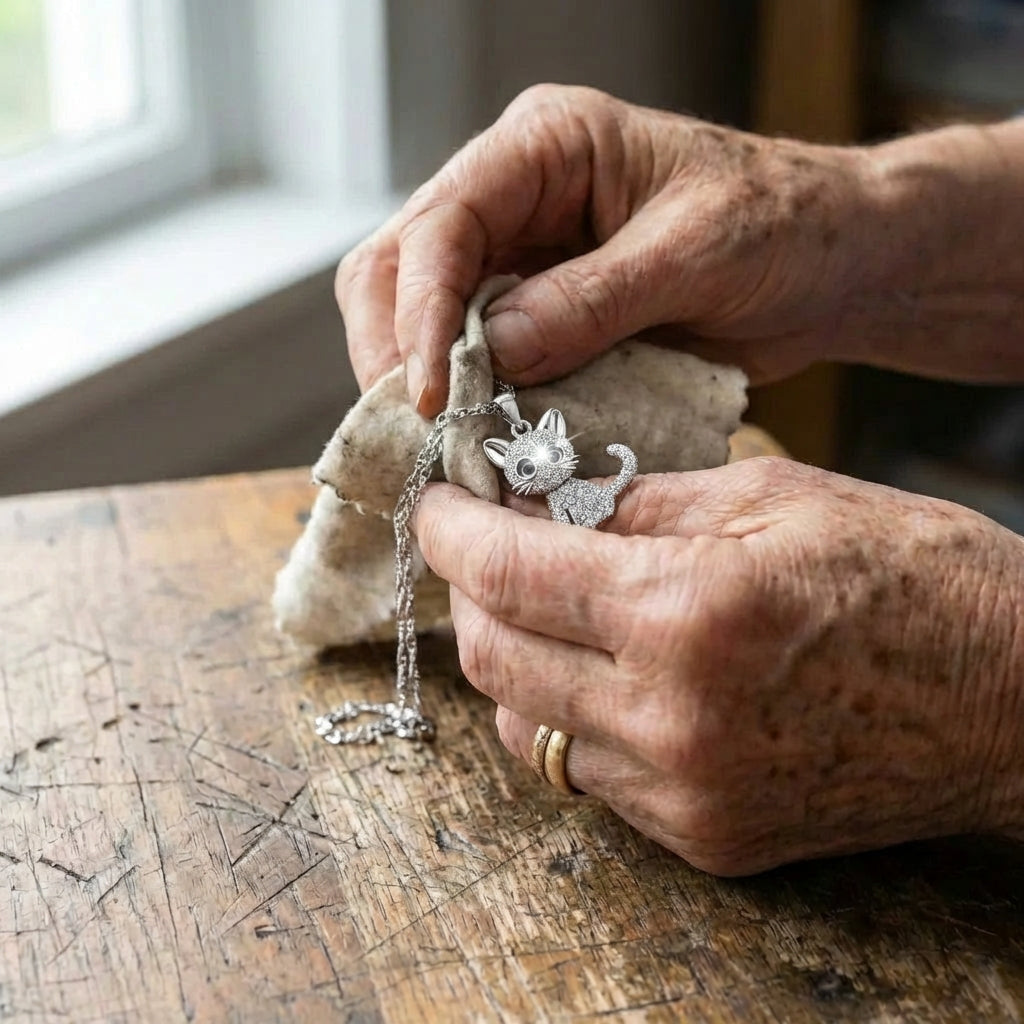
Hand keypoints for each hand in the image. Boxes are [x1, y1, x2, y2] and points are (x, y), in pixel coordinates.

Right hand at [336, 85, 875, 411]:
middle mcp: (515, 196)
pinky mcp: (538, 314)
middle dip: (397, 350)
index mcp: (546, 146)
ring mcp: (521, 258)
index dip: (420, 311)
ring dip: (423, 382)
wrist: (828, 264)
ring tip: (441, 443)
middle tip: (417, 429)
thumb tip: (492, 351)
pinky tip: (479, 439)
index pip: (443, 222)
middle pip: (401, 266)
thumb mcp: (695, 253)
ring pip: (422, 317)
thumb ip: (592, 300)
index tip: (428, 393)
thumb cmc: (783, 225)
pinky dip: (470, 401)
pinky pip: (475, 357)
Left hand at [413, 461, 1023, 874]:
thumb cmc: (914, 576)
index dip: (451, 530)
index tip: (437, 503)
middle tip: (483, 545)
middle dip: (468, 592)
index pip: (509, 573)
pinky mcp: (705, 836)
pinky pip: (587, 775)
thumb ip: (639, 505)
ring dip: (509, 659)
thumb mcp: (772, 497)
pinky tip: (597, 669)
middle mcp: (672, 719)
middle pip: (494, 659)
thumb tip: (543, 503)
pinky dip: (566, 714)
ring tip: (538, 605)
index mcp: (689, 614)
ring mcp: (686, 794)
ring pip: (526, 728)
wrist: (1016, 701)